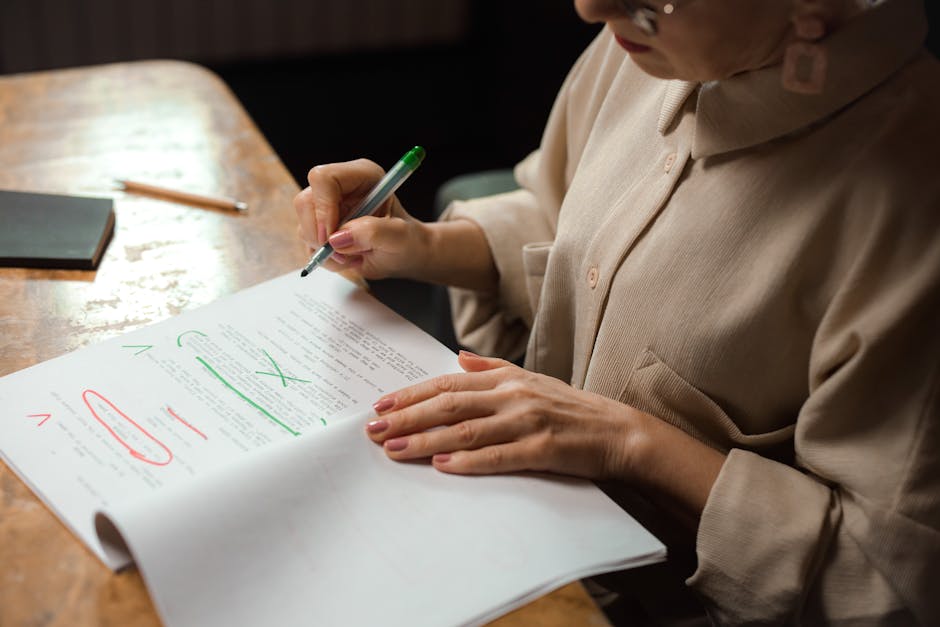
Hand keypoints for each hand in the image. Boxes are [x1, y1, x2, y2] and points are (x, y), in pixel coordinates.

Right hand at [293, 159, 428, 278]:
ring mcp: (327, 206)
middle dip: (320, 234)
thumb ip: (373, 232)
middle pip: (305, 202)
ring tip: (354, 255)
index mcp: (362, 175)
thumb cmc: (406, 241)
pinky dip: (325, 257)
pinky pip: (307, 242)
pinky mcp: (321, 225)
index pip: (324, 179)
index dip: (323, 208)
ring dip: (325, 250)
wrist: (404, 254)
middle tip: (342, 252)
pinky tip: (347, 257)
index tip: (333, 236)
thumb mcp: (399, 238)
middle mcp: (340, 187)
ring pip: (303, 225)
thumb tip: (338, 238)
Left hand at [365, 351, 648, 478]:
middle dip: (406, 417)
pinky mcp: (542, 449)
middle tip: (373, 429)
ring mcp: (527, 421)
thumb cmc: (571, 408)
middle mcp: (513, 395)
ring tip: (393, 449)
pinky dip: (467, 461)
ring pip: (465, 430)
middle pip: (448, 404)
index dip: (412, 394)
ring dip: (424, 440)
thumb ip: (493, 367)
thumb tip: (458, 356)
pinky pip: (498, 456)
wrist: (618, 431)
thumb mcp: (532, 379)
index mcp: (507, 378)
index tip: (382, 404)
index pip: (448, 383)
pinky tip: (441, 466)